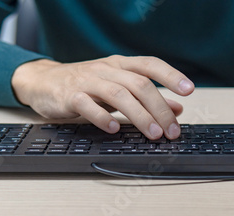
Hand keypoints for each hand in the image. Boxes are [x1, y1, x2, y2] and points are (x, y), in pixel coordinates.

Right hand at [11, 55, 194, 139]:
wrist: (44, 82)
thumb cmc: (86, 85)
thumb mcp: (118, 87)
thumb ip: (147, 98)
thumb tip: (177, 109)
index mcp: (121, 65)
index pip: (150, 64)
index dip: (171, 75)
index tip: (189, 90)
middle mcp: (107, 70)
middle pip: (139, 84)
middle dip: (160, 108)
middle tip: (172, 131)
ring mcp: (88, 81)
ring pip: (118, 95)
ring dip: (140, 116)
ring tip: (153, 134)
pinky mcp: (70, 96)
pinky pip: (87, 105)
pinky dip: (102, 118)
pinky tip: (115, 129)